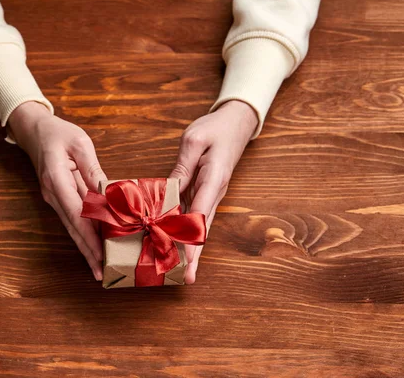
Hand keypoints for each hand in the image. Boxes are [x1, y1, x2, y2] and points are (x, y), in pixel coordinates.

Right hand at [7, 102, 106, 280]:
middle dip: (87, 251)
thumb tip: (108, 193)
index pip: (76, 214)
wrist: (34, 130)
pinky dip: (84, 233)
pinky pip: (73, 219)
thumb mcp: (80, 144)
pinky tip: (95, 245)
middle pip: (72, 228)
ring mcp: (53, 198)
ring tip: (99, 266)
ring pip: (72, 227)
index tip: (100, 255)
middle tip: (100, 273)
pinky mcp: (58, 198)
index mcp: (56, 179)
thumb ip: (94, 169)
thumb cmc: (58, 133)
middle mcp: (52, 194)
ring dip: (85, 246)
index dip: (89, 237)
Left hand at [169, 100, 257, 283]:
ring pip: (200, 227)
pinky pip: (196, 217)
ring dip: (191, 249)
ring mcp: (211, 196)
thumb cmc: (215, 129)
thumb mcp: (193, 141)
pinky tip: (176, 244)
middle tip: (186, 279)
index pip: (201, 216)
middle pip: (203, 229)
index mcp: (213, 180)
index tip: (186, 261)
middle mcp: (215, 193)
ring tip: (180, 272)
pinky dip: (186, 232)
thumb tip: (167, 191)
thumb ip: (181, 167)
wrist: (236, 123)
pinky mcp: (206, 194)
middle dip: (194, 255)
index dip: (192, 240)